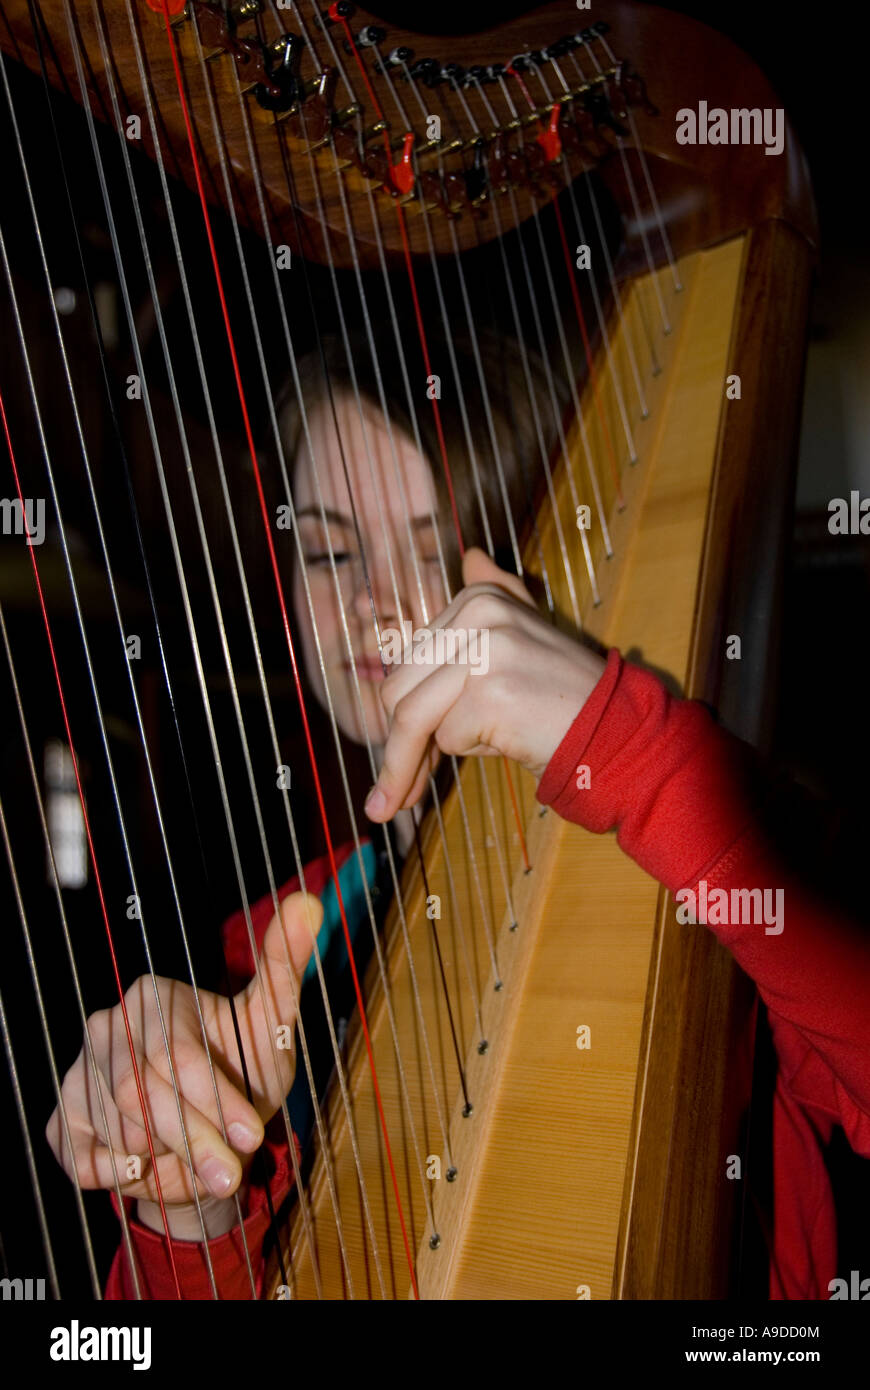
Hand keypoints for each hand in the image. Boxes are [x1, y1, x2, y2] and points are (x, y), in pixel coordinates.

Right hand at [45, 893, 321, 1236]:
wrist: (212, 1133)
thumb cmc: (240, 1069)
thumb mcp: (269, 1023)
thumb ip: (284, 964)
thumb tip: (309, 903)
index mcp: (153, 996)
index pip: (177, 1054)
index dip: (216, 1100)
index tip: (251, 1135)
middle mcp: (107, 1027)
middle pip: (143, 1095)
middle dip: (195, 1140)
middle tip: (231, 1172)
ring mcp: (80, 1073)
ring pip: (119, 1131)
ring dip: (168, 1160)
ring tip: (202, 1163)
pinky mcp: (63, 1122)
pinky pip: (87, 1161)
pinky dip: (125, 1176)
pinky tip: (154, 1168)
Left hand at [364, 548, 606, 822]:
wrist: (615, 725)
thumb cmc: (562, 692)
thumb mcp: (526, 631)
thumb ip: (493, 594)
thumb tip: (470, 555)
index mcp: (478, 597)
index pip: (408, 665)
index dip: (403, 714)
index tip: (403, 753)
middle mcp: (478, 613)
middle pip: (397, 691)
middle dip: (395, 747)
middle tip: (392, 797)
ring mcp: (484, 651)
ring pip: (412, 718)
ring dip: (408, 767)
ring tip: (399, 803)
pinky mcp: (490, 692)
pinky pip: (448, 739)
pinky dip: (473, 753)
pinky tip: (510, 742)